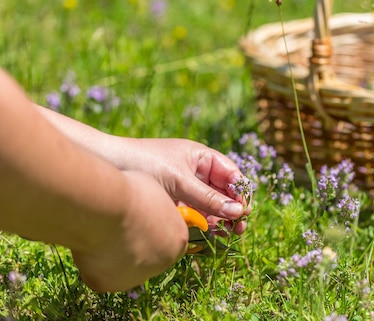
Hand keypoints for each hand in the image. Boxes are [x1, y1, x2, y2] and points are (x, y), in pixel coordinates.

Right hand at [71, 171, 187, 291]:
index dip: (151, 230)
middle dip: (134, 245)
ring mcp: (136, 277)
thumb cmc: (130, 193)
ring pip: (123, 268)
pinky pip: (100, 274)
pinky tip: (90, 244)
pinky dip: (94, 262)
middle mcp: (162, 263)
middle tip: (116, 226)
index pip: (168, 240)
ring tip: (101, 231)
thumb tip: (151, 212)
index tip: (137, 219)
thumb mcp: (155, 194)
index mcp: (178, 240)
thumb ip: (157, 210)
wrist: (104, 207)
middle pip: (148, 257)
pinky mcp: (109, 285)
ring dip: (114, 255)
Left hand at [111, 138, 249, 234]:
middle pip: (223, 193)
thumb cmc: (144, 162)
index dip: (241, 192)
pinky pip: (194, 215)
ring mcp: (184, 188)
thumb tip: (238, 212)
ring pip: (210, 206)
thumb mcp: (180, 180)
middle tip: (238, 229)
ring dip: (219, 220)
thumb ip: (208, 198)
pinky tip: (206, 236)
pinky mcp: (172, 203)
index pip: (231, 175)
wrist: (107, 164)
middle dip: (232, 210)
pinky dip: (202, 225)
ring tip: (224, 236)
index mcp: (201, 158)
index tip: (244, 211)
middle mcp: (196, 172)